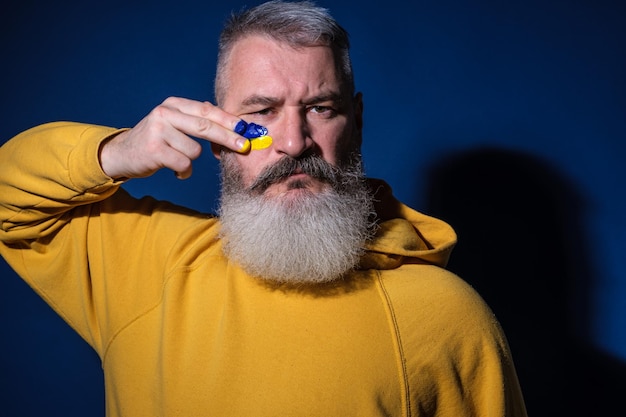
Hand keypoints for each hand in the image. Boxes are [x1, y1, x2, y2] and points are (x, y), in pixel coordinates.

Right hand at [99, 96, 248, 179]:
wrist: (122, 154)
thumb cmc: (157, 141)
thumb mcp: (174, 124)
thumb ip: (198, 121)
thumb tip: (233, 125)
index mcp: (174, 104)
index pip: (207, 111)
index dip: (228, 121)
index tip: (246, 129)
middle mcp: (165, 113)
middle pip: (205, 127)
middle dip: (228, 138)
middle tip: (244, 147)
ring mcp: (158, 130)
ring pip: (195, 151)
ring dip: (191, 161)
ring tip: (177, 159)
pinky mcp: (154, 149)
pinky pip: (184, 164)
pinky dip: (183, 171)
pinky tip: (173, 169)